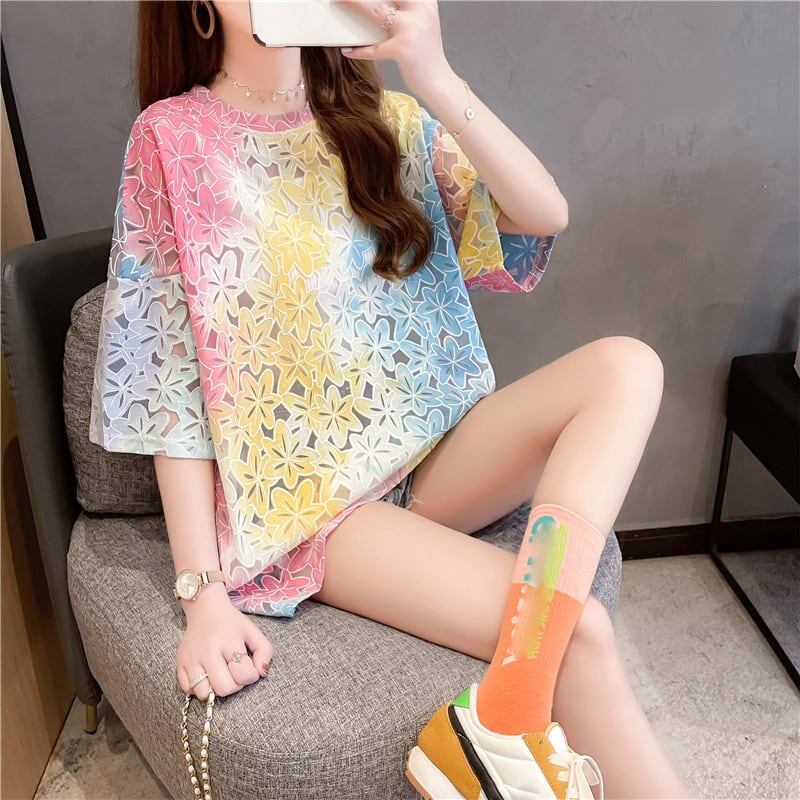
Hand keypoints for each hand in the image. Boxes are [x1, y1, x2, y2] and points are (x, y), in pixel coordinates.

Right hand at [176, 582, 272, 700]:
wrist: (204, 608)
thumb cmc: (231, 623)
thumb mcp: (253, 632)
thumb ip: (265, 652)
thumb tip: (261, 673)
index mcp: (229, 641)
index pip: (244, 675)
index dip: (251, 676)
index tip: (248, 667)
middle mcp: (208, 652)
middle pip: (224, 688)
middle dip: (234, 685)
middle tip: (234, 673)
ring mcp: (191, 659)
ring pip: (203, 693)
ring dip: (215, 688)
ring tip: (219, 675)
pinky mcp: (179, 664)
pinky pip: (188, 690)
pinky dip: (198, 687)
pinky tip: (206, 674)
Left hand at [337, 0, 453, 96]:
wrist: (438, 81)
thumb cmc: (425, 54)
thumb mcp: (420, 23)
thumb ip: (405, 9)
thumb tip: (377, 4)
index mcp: (424, 1)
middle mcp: (420, 10)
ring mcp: (411, 28)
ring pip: (376, 11)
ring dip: (355, 4)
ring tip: (340, 0)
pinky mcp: (402, 48)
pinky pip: (374, 48)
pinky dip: (360, 51)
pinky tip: (348, 51)